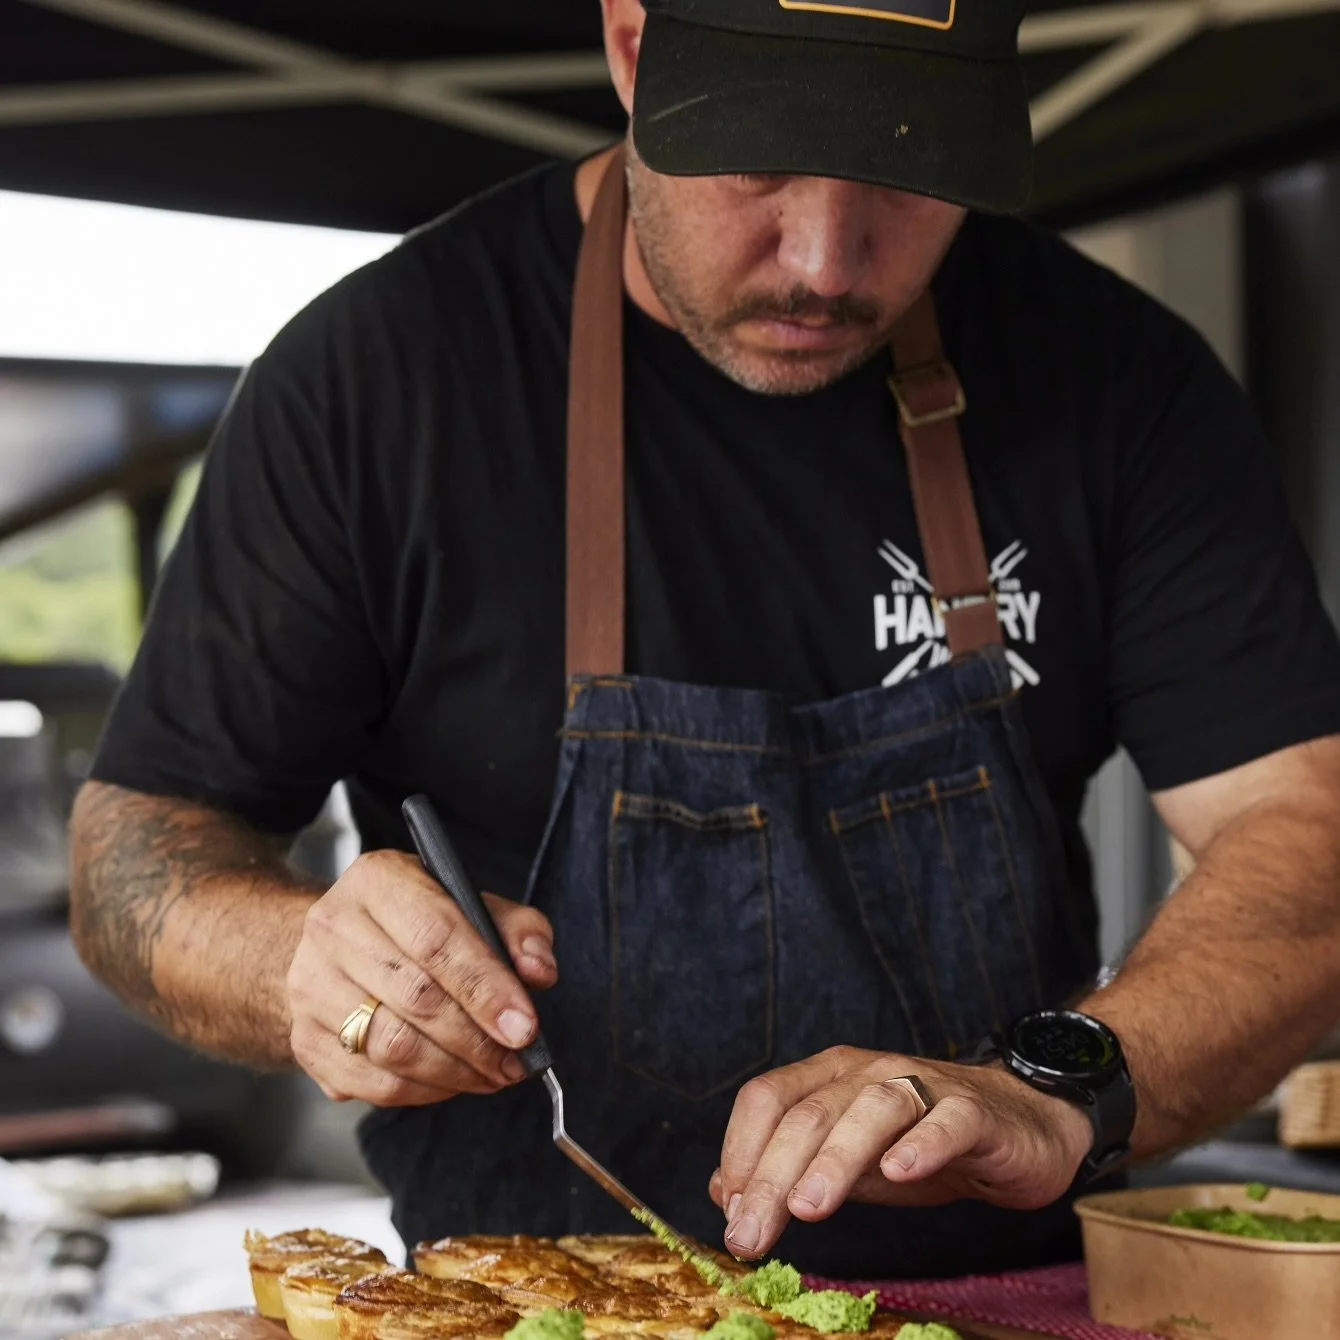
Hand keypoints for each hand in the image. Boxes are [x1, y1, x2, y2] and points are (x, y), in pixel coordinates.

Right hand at [286, 850, 556, 1106]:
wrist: (336, 943)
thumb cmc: (413, 923)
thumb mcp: (469, 903)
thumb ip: (516, 930)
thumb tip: (539, 970)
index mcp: (378, 882)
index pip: (436, 939)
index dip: (486, 988)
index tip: (525, 1026)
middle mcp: (333, 929)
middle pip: (416, 997)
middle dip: (478, 1040)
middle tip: (517, 1060)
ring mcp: (310, 986)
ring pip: (392, 1047)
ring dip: (455, 1072)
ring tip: (493, 1074)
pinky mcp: (304, 1038)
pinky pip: (372, 1081)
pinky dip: (423, 1092)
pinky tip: (452, 1082)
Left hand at [710, 1046, 1094, 1259]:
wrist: (1017, 1129)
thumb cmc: (919, 1143)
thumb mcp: (846, 1162)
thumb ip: (789, 1169)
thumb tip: (724, 1193)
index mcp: (829, 1076)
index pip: (767, 1098)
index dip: (741, 1151)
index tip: (730, 1212)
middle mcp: (869, 1071)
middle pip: (810, 1113)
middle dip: (773, 1175)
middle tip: (752, 1235)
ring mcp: (924, 1085)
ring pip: (872, 1110)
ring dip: (836, 1157)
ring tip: (809, 1207)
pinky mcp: (975, 1112)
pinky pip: (947, 1121)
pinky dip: (922, 1144)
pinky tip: (900, 1173)